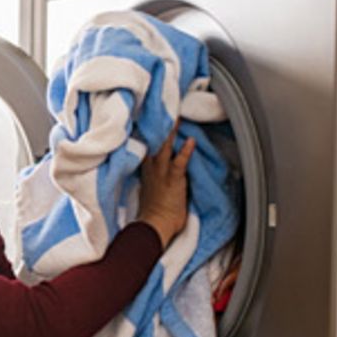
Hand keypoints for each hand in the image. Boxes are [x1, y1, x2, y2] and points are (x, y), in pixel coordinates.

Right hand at [138, 120, 195, 248]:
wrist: (153, 225)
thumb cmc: (152, 214)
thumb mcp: (148, 192)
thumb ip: (152, 180)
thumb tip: (157, 177)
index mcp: (145, 171)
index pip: (146, 147)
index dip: (148, 133)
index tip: (150, 121)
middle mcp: (151, 168)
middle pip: (153, 142)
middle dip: (157, 126)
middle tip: (161, 111)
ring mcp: (161, 172)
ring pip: (165, 147)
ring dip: (171, 132)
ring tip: (176, 118)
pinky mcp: (173, 179)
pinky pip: (180, 161)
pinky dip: (185, 150)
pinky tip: (191, 140)